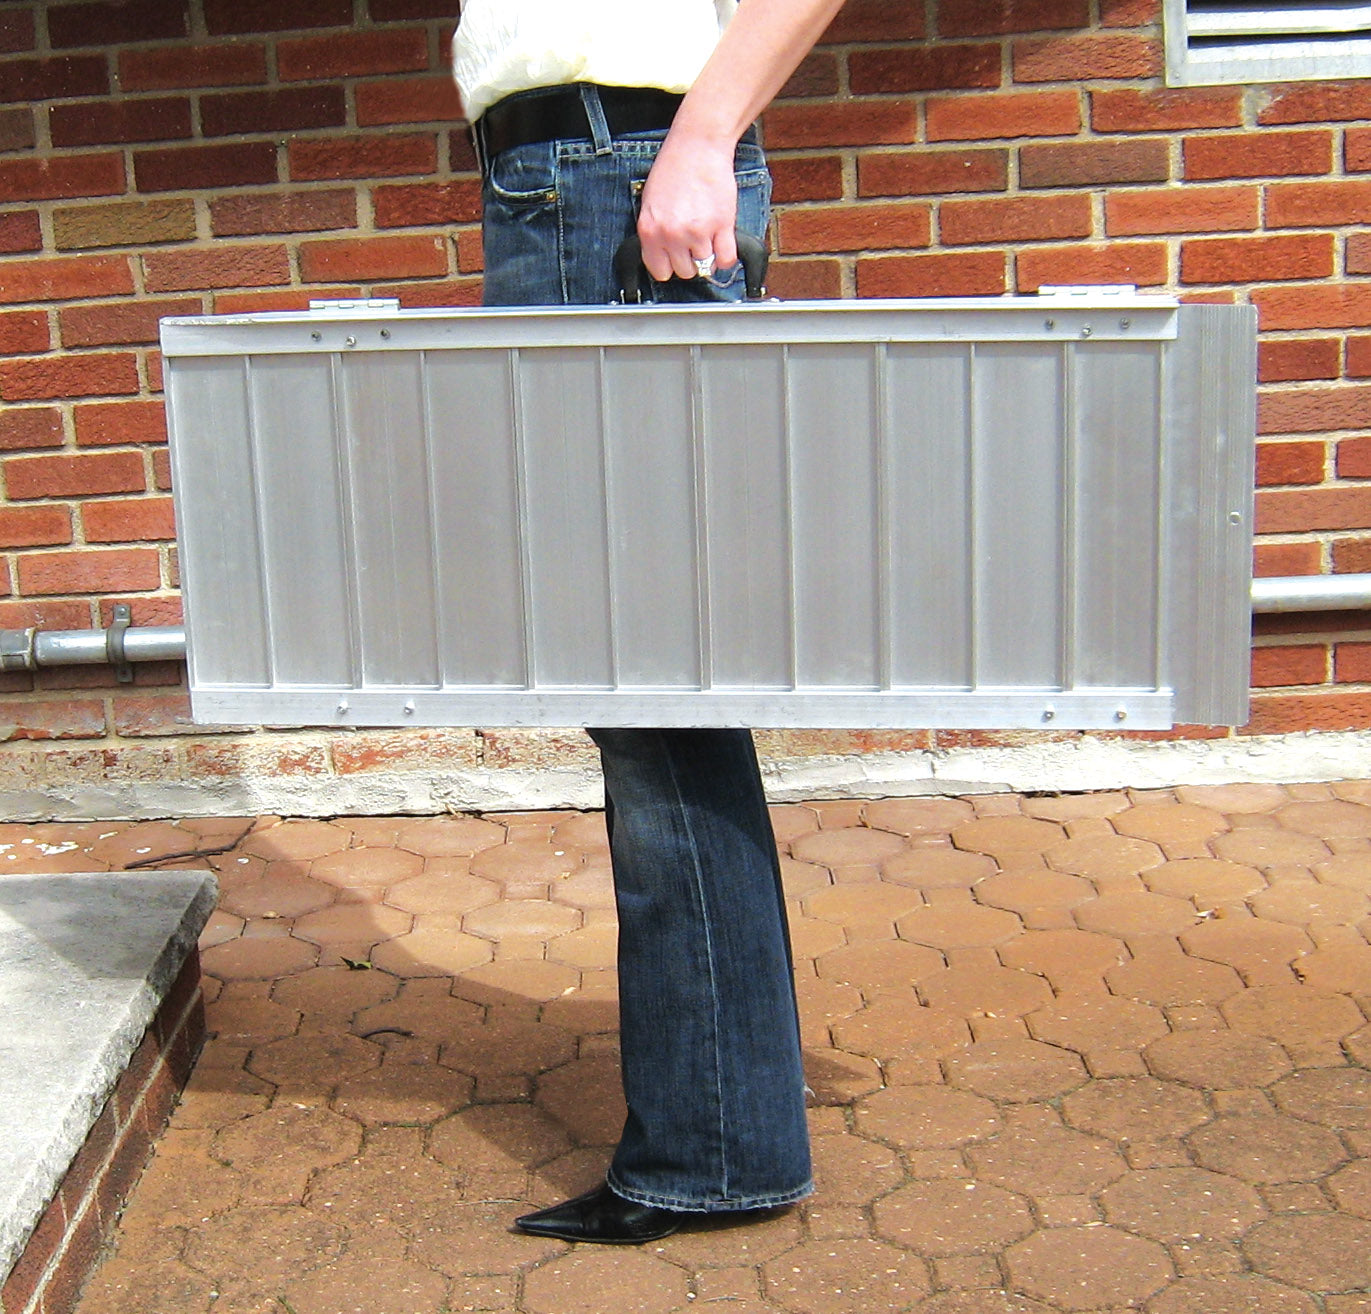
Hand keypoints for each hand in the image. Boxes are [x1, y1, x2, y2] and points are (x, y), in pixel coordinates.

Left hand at [636, 132, 737, 282]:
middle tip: (693, 242)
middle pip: (685, 272)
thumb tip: (664, 256)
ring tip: (708, 236)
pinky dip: (726, 257)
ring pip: (705, 267)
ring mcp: (698, 231)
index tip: (676, 257)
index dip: (670, 265)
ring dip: (709, 256)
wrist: (697, 145)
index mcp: (650, 230)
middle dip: (690, 260)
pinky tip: (722, 243)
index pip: (660, 271)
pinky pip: (726, 259)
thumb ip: (655, 232)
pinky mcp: (722, 225)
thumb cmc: (674, 168)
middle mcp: (672, 234)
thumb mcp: (650, 203)